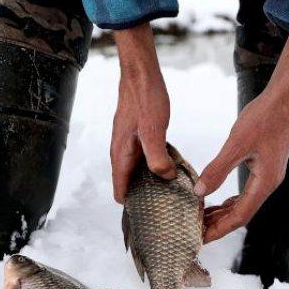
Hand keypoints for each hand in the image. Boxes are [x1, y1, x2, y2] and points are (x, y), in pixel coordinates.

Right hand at [111, 23, 175, 202]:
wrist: (140, 71)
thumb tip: (165, 178)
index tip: (147, 217)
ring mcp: (127, 141)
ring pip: (135, 170)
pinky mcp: (136, 133)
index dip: (131, 205)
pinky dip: (152, 165)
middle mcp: (121, 150)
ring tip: (168, 192)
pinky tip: (169, 167)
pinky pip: (142, 157)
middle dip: (142, 196)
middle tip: (163, 208)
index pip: (120, 189)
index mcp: (121, 153)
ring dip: (148, 180)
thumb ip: (157, 157)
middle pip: (127, 182)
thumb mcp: (154, 130)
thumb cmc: (144, 98)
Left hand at [195, 33, 288, 242]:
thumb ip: (218, 169)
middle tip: (195, 233)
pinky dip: (228, 199)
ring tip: (201, 219)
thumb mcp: (237, 143)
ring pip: (242, 203)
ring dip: (222, 213)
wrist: (284, 99)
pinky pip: (245, 191)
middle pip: (241, 214)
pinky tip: (214, 200)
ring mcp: (268, 176)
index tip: (200, 239)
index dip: (219, 229)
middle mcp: (269, 183)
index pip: (240, 216)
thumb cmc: (263, 118)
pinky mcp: (264, 166)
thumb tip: (198, 192)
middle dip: (219, 225)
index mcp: (265, 182)